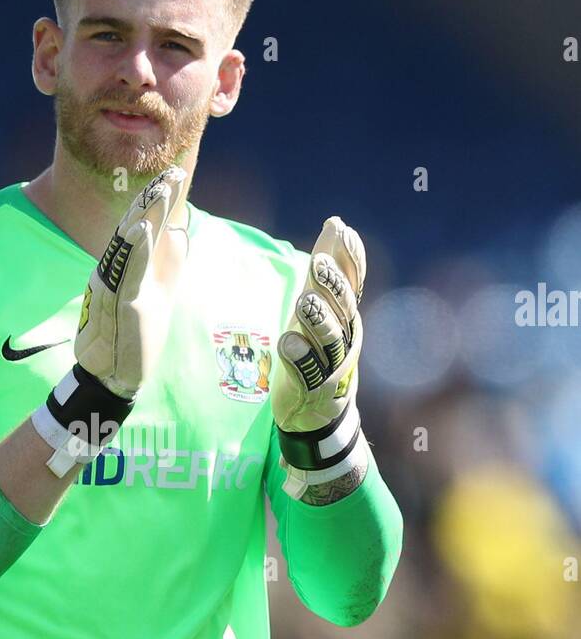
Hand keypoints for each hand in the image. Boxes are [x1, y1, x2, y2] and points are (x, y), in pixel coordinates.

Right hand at [30, 166, 188, 476]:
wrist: (114, 374)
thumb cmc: (134, 333)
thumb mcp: (157, 291)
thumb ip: (165, 262)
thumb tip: (179, 228)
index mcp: (129, 267)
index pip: (143, 226)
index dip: (158, 201)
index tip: (174, 173)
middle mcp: (118, 270)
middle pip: (135, 228)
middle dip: (153, 200)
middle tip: (171, 173)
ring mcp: (118, 286)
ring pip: (130, 244)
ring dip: (146, 216)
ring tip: (160, 191)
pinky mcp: (123, 304)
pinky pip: (129, 272)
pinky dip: (138, 250)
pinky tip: (145, 229)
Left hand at [272, 216, 368, 497]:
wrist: (320, 415)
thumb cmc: (319, 353)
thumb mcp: (322, 308)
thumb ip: (329, 272)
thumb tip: (335, 223)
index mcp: (345, 317)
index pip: (351, 282)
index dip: (348, 257)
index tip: (340, 229)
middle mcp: (343, 339)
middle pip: (342, 309)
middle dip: (333, 285)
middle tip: (319, 261)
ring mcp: (330, 365)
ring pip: (329, 340)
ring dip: (317, 320)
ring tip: (304, 301)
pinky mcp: (310, 389)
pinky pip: (307, 373)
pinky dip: (299, 358)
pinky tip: (288, 342)